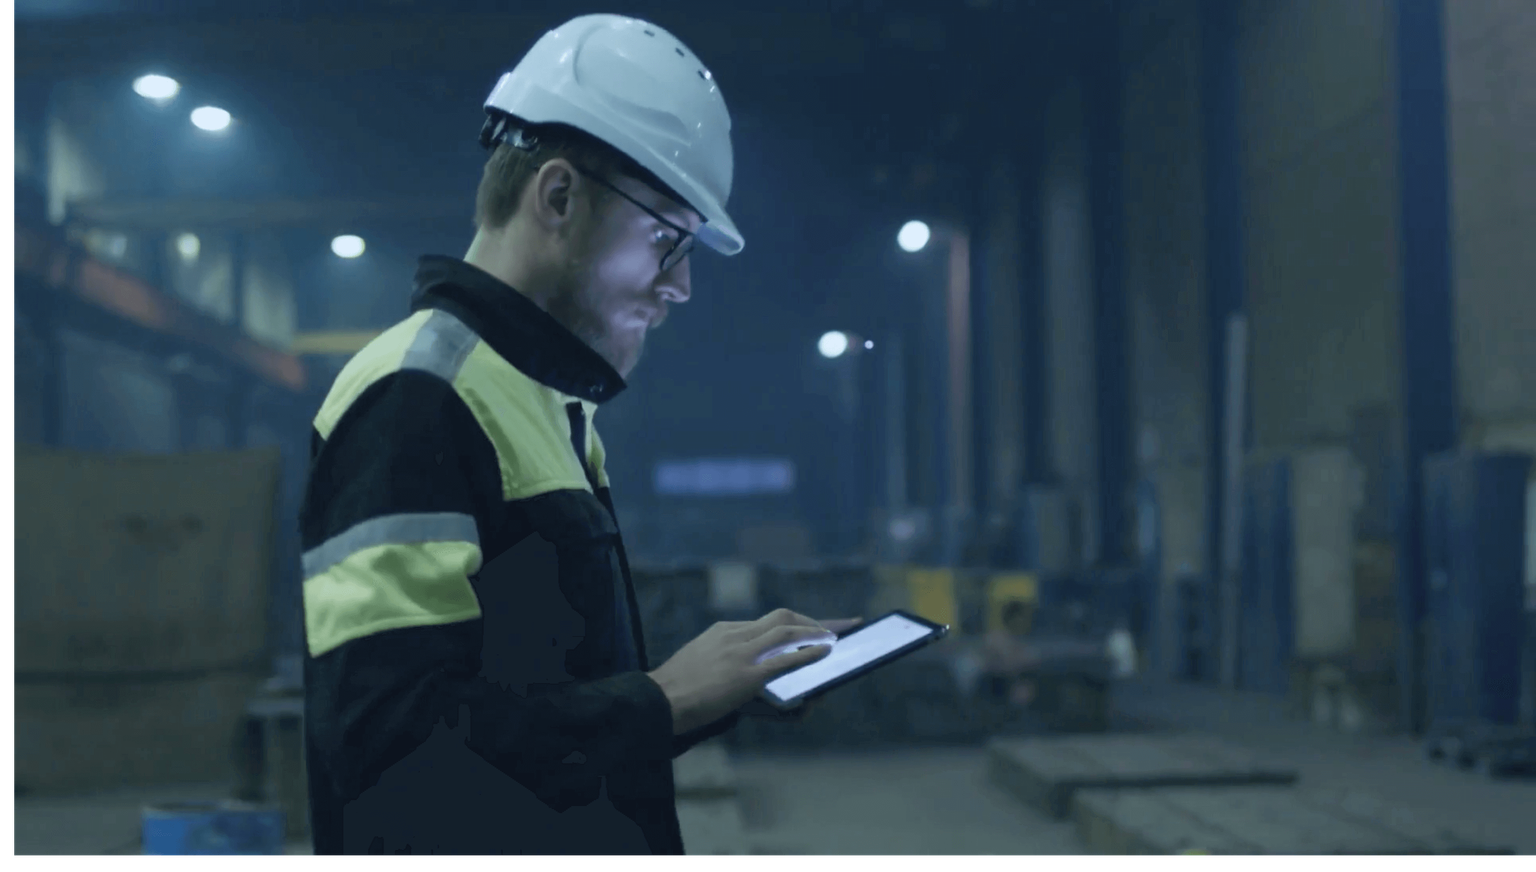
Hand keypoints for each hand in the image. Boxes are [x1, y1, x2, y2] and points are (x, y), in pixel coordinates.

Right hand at [646, 609, 840, 735]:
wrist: (659, 700)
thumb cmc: (676, 689)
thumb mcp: (700, 659)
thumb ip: (724, 658)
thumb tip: (750, 669)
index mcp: (723, 630)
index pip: (765, 621)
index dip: (791, 623)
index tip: (807, 624)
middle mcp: (734, 635)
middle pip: (781, 617)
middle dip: (809, 622)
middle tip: (830, 629)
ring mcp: (741, 654)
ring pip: (787, 633)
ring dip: (815, 634)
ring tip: (833, 640)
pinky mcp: (747, 676)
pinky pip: (786, 660)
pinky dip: (809, 654)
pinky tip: (824, 654)